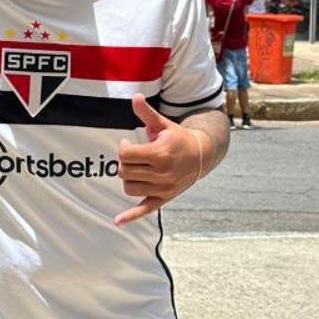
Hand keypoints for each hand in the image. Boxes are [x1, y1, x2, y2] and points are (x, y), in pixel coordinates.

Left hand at [115, 95, 207, 224]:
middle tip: (133, 154)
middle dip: (125, 162)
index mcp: (160, 153)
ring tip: (136, 168)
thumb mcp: (163, 124)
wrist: (202, 155)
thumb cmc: (178, 138)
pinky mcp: (163, 198)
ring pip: (129, 187)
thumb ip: (147, 114)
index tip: (128, 143)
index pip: (126, 155)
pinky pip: (144, 209)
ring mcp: (163, 188)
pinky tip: (117, 221)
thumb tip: (135, 97)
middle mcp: (162, 173)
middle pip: (124, 171)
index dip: (123, 147)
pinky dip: (130, 216)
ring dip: (128, 177)